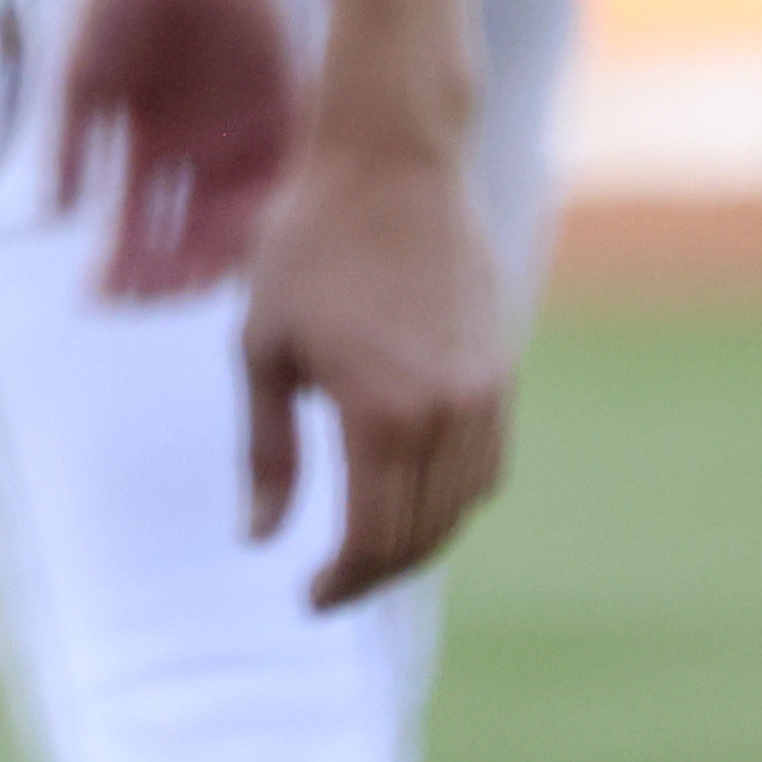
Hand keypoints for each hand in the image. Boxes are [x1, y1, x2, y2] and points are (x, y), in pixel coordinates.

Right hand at [46, 0, 296, 301]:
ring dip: (211, 258)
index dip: (118, 265)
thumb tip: (58, 214)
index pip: (133, 227)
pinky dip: (265, 216)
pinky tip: (246, 242)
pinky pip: (280, 181)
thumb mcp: (80, 74)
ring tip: (193, 283)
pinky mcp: (282, 115)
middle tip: (150, 298)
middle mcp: (194, 154)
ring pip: (232, 221)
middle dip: (164, 274)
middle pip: (183, 237)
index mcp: (143, 147)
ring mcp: (239, 138)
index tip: (99, 295)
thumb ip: (72, 144)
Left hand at [237, 122, 515, 606]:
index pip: (372, 538)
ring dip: (417, 541)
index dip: (340, 581)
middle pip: (422, 535)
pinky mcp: (501, 371)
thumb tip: (260, 538)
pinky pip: (486, 465)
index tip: (307, 598)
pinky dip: (452, 498)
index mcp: (381, 413)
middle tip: (328, 583)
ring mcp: (485, 393)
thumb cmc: (306, 247)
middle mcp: (447, 413)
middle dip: (374, 572)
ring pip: (461, 507)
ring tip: (364, 548)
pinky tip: (410, 496)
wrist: (390, 163)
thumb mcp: (262, 348)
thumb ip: (266, 451)